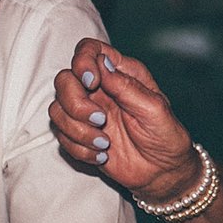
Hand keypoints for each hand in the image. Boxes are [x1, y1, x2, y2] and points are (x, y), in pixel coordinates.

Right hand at [51, 39, 203, 206]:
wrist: (162, 173)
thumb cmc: (166, 136)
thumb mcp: (154, 109)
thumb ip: (127, 86)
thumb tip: (101, 64)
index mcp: (121, 74)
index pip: (88, 50)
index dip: (82, 62)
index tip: (92, 83)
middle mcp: (99, 89)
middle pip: (64, 80)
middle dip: (76, 103)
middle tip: (101, 120)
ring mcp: (87, 112)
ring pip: (56, 109)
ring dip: (77, 130)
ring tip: (104, 144)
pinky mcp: (79, 135)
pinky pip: (60, 136)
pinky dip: (79, 148)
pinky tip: (102, 156)